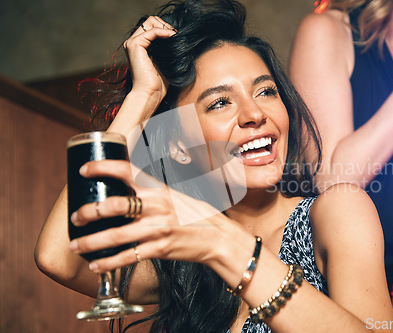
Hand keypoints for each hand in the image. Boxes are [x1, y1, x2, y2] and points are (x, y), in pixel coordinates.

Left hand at [68, 160, 240, 272]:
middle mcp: (157, 206)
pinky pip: (128, 257)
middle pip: (115, 205)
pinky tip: (96, 265)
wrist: (219, 238)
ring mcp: (158, 229)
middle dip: (90, 212)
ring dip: (91, 241)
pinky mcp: (160, 249)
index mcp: (160, 189)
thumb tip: (127, 192)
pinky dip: (108, 263)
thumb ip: (153, 193)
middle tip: (76, 217)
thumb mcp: (176, 196)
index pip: (128, 171)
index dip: (103, 168)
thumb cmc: (198, 215)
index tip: (84, 170)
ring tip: (76, 245)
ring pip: (116, 235)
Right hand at [123, 16, 176, 110]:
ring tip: (175, 36)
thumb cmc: (158, 83)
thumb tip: (180, 38)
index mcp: (139, 46)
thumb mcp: (165, 61)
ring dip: (166, 27)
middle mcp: (133, 42)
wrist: (150, 94)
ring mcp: (132, 43)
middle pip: (151, 20)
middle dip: (166, 25)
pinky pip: (152, 31)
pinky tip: (173, 37)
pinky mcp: (135, 45)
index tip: (178, 36)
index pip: (153, 26)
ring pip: (150, 21)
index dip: (166, 28)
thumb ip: (167, 49)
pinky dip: (164, 32)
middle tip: (177, 36)